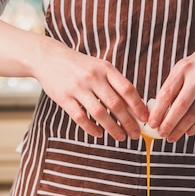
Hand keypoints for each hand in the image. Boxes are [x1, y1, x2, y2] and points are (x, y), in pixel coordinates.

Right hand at [32, 41, 147, 140]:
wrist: (49, 58)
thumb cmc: (79, 66)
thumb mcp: (100, 67)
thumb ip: (115, 83)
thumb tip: (134, 106)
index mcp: (105, 69)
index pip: (127, 89)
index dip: (138, 106)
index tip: (145, 119)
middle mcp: (93, 77)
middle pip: (115, 104)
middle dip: (129, 122)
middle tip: (136, 134)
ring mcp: (78, 88)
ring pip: (99, 113)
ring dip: (112, 128)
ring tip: (121, 137)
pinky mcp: (64, 98)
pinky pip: (80, 117)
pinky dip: (91, 128)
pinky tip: (99, 134)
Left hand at [148, 32, 194, 141]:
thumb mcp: (185, 65)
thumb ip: (173, 84)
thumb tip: (159, 109)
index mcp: (184, 68)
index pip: (166, 93)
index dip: (158, 111)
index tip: (151, 123)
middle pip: (180, 106)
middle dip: (168, 123)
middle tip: (161, 134)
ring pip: (194, 113)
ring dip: (181, 128)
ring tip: (172, 137)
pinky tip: (188, 132)